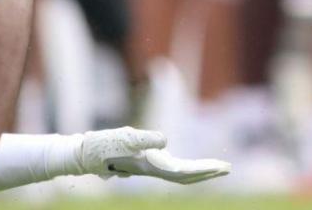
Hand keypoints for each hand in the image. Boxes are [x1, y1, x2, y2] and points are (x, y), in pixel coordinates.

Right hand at [79, 128, 230, 184]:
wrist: (82, 154)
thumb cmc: (100, 145)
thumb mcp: (122, 137)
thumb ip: (143, 139)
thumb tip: (165, 141)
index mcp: (150, 165)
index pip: (183, 171)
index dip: (202, 170)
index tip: (221, 167)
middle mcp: (152, 169)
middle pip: (185, 175)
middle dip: (207, 172)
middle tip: (228, 168)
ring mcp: (148, 167)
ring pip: (179, 173)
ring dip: (199, 171)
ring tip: (217, 167)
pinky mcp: (144, 162)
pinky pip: (172, 168)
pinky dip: (186, 168)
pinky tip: (194, 167)